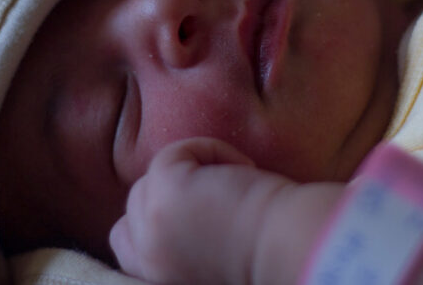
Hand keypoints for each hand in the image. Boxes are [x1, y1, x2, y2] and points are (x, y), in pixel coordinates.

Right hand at [109, 137, 293, 283]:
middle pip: (134, 209)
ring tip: (236, 185)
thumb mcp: (211, 260)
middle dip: (166, 194)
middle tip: (215, 196)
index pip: (129, 246)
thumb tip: (184, 208)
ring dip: (194, 173)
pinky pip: (173, 153)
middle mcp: (148, 263)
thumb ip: (184, 246)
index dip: (156, 221)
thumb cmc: (270, 256)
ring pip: (151, 180)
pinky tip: (243, 170)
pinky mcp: (166, 192)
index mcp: (158, 281)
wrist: (294, 248)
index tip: (196, 212)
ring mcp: (153, 228)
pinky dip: (210, 150)